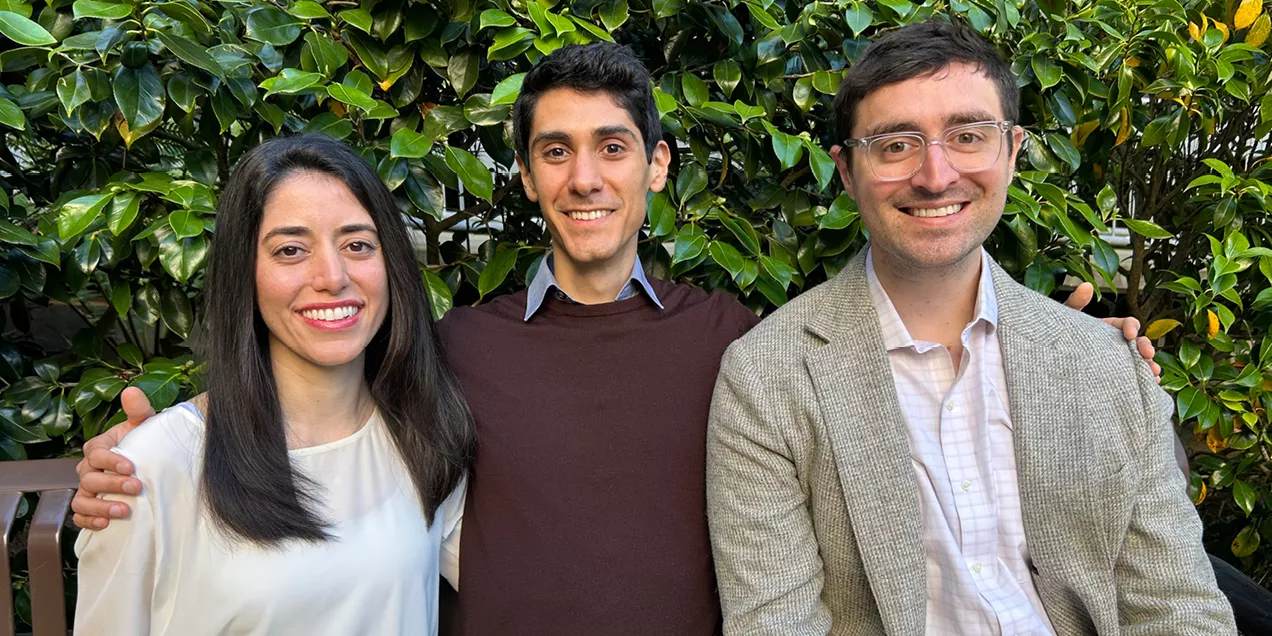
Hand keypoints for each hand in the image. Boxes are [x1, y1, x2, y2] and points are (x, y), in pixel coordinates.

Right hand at [71, 387, 154, 529]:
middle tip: (135, 488)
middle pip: (90, 479)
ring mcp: (88, 489)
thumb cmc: (144, 442)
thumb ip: (139, 409)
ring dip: (100, 508)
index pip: (96, 454)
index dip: (111, 461)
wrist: (152, 461)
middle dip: (111, 484)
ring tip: (123, 511)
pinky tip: (106, 524)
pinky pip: (80, 517)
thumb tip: (132, 391)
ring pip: (82, 500)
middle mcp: (89, 469)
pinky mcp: (91, 507)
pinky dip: (89, 521)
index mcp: (98, 447)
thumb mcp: (145, 424)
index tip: (130, 467)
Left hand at [1063, 282, 1161, 380]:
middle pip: (1138, 343)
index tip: (1129, 334)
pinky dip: (1143, 380)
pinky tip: (1150, 384)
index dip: (1132, 327)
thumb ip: (1075, 302)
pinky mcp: (1112, 375)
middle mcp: (1115, 344)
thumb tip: (1086, 286)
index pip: (1127, 324)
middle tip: (1147, 355)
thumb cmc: (1056, 334)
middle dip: (1146, 348)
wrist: (1045, 358)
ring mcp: (1115, 360)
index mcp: (1107, 328)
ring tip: (1152, 374)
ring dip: (1148, 366)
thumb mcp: (1065, 318)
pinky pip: (1131, 377)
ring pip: (1138, 362)